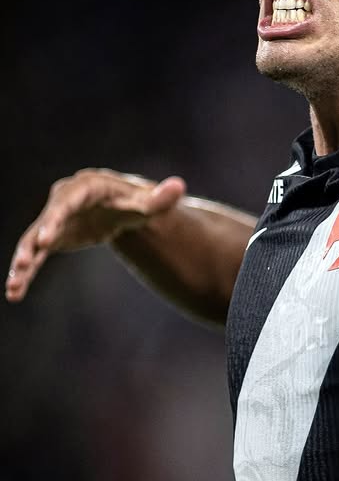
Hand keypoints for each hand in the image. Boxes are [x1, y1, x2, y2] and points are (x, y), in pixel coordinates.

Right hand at [6, 169, 186, 302]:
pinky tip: (15, 293)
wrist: (122, 210)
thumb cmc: (136, 202)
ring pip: (34, 241)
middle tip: (24, 262)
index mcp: (85, 188)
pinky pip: (35, 256)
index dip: (54, 219)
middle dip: (34, 242)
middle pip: (45, 221)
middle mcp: (63, 202)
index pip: (67, 202)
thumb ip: (161, 198)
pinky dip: (26, 272)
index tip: (45, 239)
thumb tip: (180, 187)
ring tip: (13, 286)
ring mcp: (54, 220)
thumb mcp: (148, 203)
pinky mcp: (51, 238)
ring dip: (23, 262)